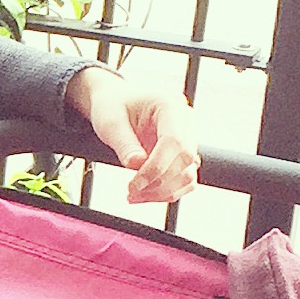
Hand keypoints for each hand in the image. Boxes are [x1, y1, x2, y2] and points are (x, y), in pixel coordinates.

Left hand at [69, 69, 200, 205]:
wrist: (115, 102)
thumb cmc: (112, 106)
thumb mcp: (110, 122)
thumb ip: (124, 144)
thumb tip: (136, 165)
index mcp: (170, 105)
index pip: (175, 142)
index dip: (156, 167)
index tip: (134, 184)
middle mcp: (186, 121)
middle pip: (185, 160)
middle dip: (158, 182)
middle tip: (131, 192)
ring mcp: (188, 139)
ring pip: (188, 174)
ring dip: (163, 192)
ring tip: (134, 195)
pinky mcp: (184, 155)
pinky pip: (185, 180)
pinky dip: (167, 192)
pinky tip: (145, 194)